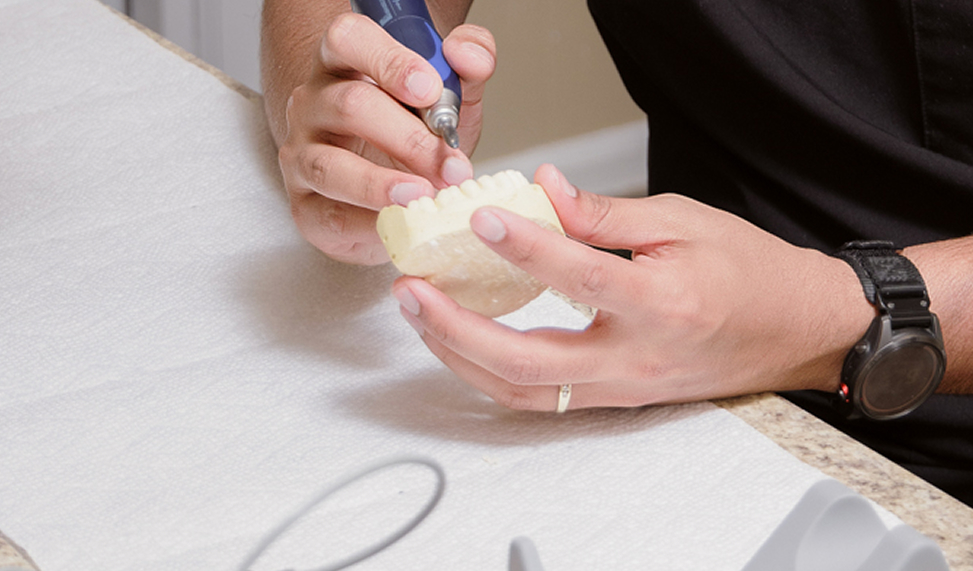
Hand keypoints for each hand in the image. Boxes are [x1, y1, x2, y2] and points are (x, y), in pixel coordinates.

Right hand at [274, 13, 494, 263]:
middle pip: (349, 105)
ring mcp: (301, 155)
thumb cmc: (411, 140)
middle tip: (449, 164)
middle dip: (408, 137)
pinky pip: (332, 215)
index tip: (429, 88)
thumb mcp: (449, 100)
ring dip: (381, 184)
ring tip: (420, 195)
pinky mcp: (305, 207)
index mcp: (344, 65)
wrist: (393, 197)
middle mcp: (313, 105)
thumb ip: (468, 68)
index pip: (348, 39)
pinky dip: (371, 223)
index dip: (388, 61)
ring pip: (330, 165)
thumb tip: (468, 55)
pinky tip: (400, 222)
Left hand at [391, 165, 876, 410]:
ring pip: (524, 393)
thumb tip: (543, 189)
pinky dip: (493, 374)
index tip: (480, 218)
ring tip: (423, 315)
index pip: (578, 276)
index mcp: (661, 302)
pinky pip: (541, 399)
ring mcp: (623, 388)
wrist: (795, 330)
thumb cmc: (749, 272)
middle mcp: (636, 357)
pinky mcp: (616, 399)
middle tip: (414, 292)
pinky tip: (464, 343)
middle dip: (457, 330)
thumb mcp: (683, 221)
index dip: (524, 245)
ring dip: (462, 358)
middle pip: (528, 363)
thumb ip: (605, 213)